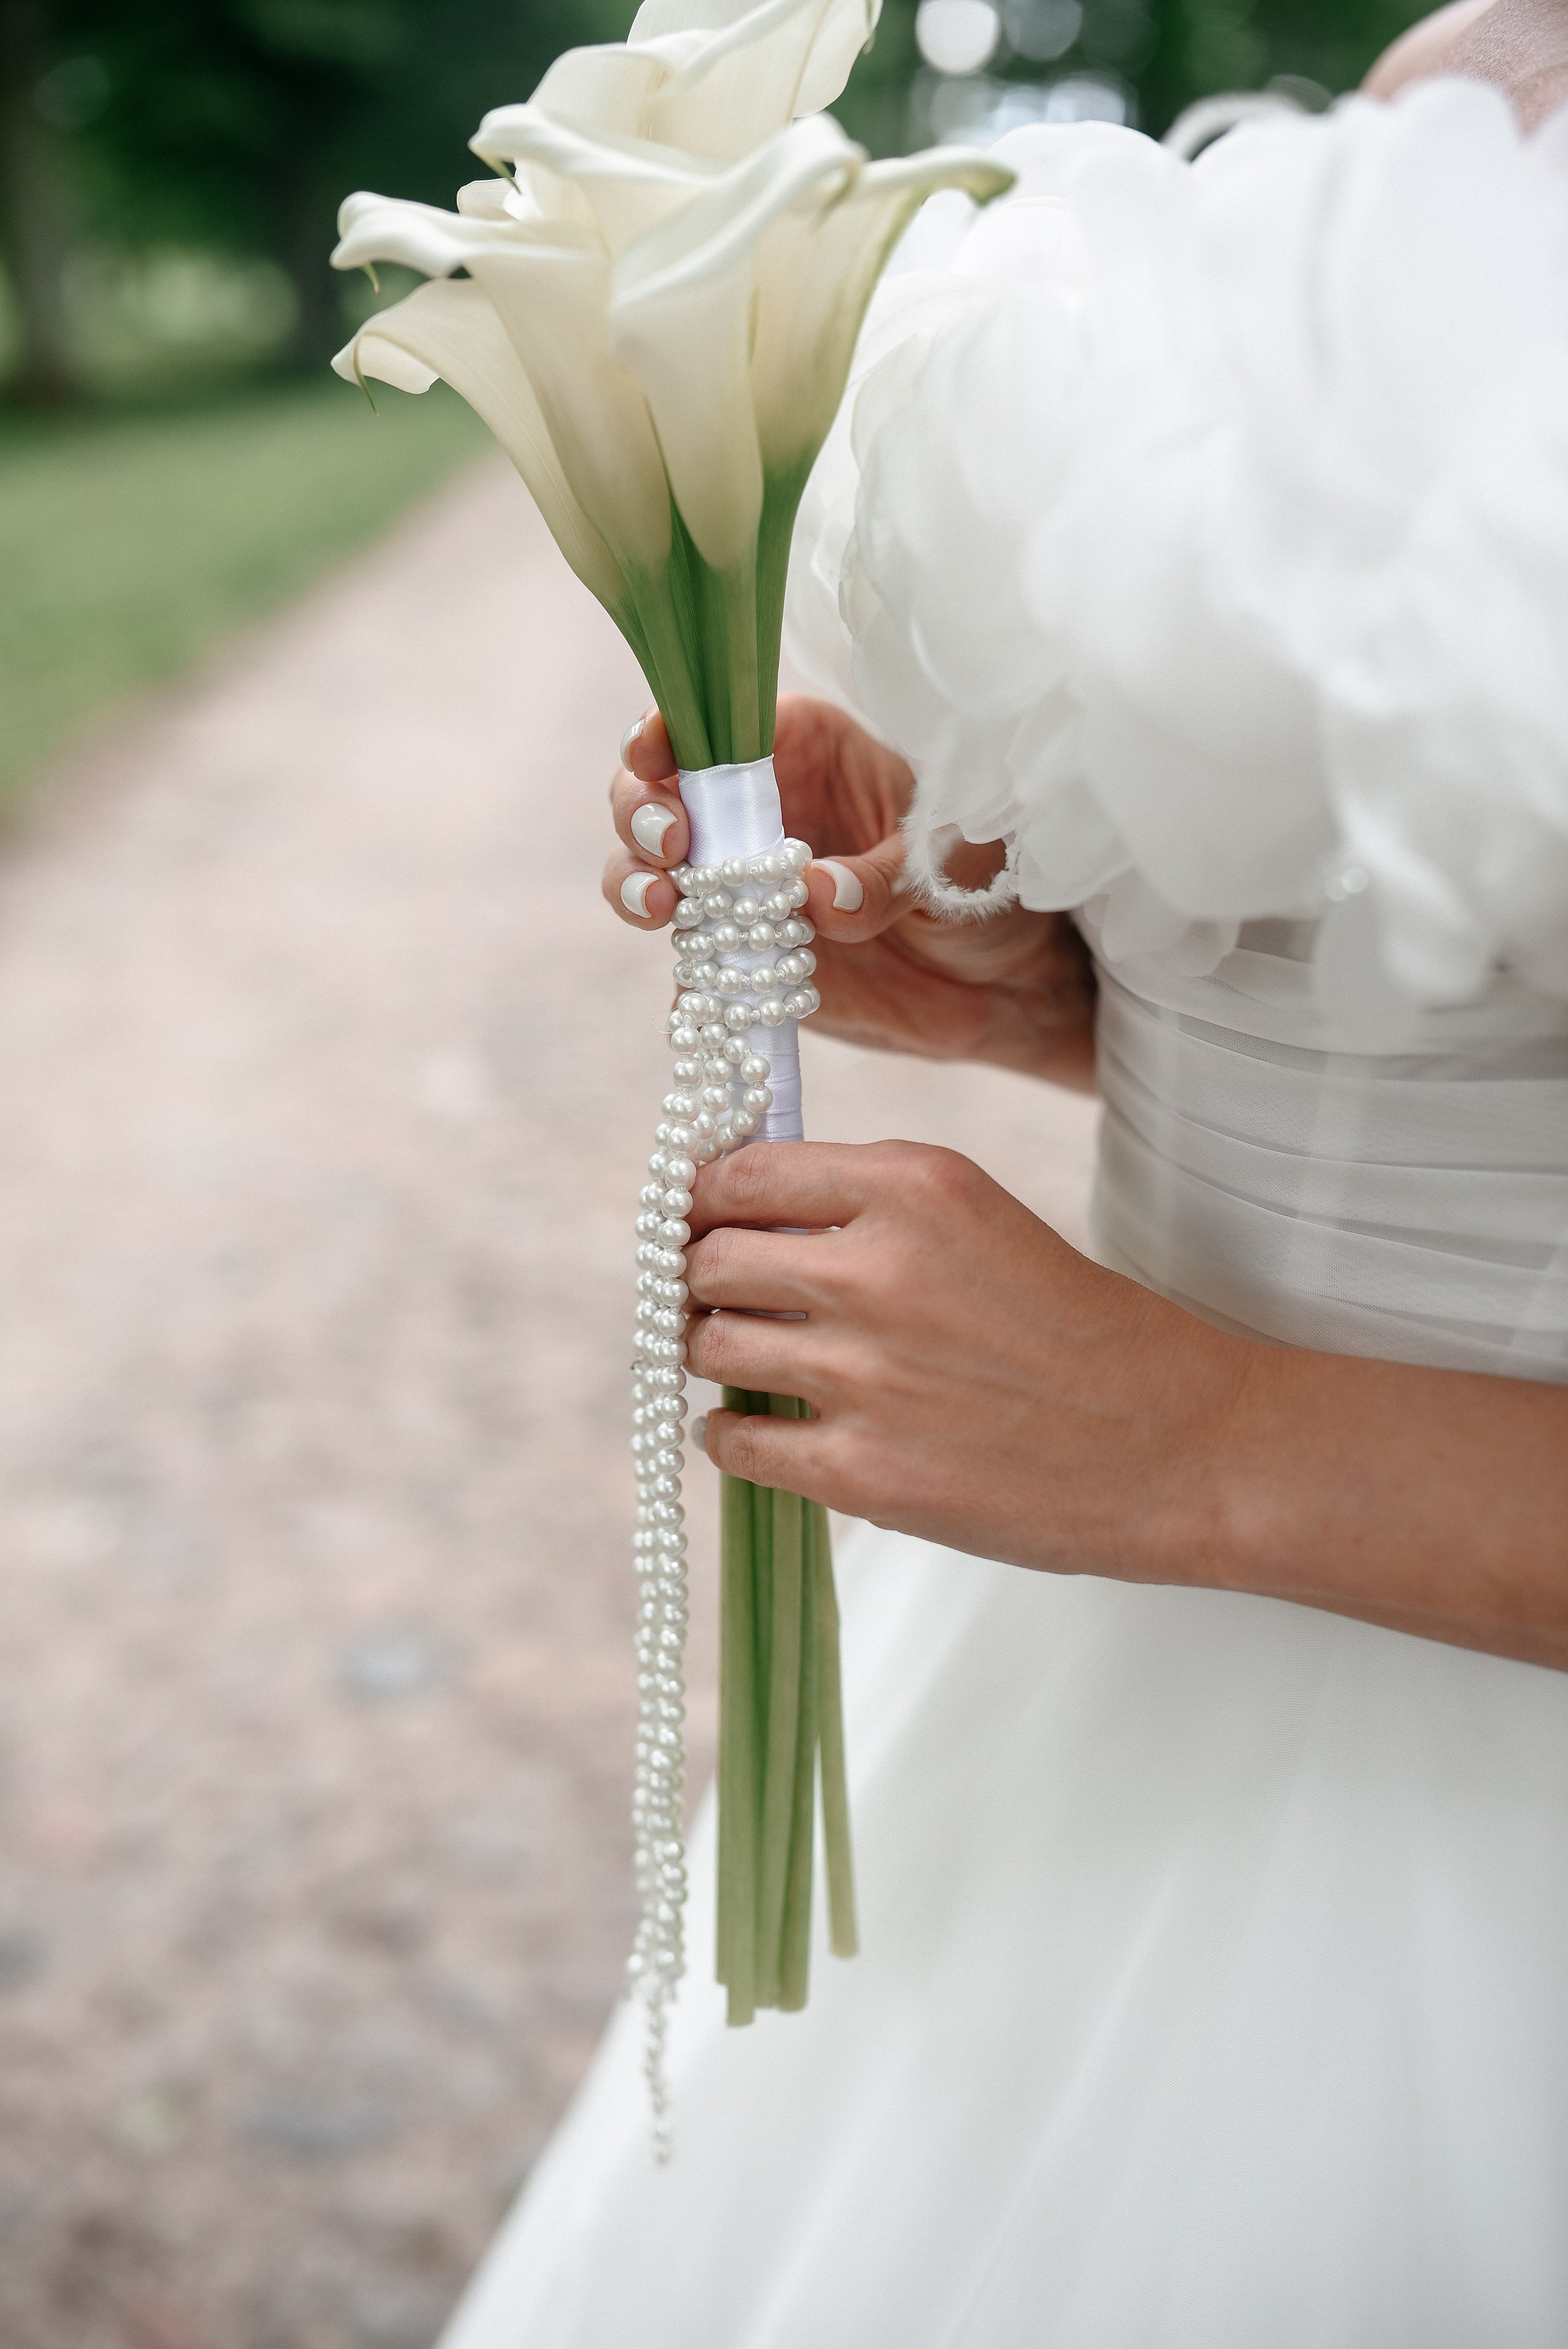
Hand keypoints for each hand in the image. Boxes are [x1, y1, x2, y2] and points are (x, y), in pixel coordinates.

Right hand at [603, 695, 1096, 1088]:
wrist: (1001, 980)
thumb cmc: (981, 883)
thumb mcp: (952, 861)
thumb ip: (883, 875)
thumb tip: (813, 895)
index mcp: (803, 748)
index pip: (716, 721)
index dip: (668, 728)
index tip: (656, 755)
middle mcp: (755, 810)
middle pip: (656, 791)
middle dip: (639, 810)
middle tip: (669, 846)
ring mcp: (738, 886)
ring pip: (649, 871)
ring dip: (634, 883)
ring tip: (662, 906)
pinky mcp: (741, 954)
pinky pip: (691, 962)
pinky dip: (682, 976)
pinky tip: (697, 990)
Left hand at [682, 1139, 1243, 1575]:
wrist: (1177, 1444)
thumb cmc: (1084, 1334)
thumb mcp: (980, 1220)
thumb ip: (871, 1210)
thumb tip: (746, 1219)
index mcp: (915, 1186)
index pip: (744, 1172)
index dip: (705, 1199)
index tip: (700, 1217)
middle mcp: (878, 1270)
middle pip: (711, 1258)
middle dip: (703, 1278)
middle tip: (720, 1296)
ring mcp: (864, 1376)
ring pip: (708, 1346)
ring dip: (713, 1352)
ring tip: (747, 1360)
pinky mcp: (862, 1471)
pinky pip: (733, 1442)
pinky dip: (728, 1435)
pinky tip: (757, 1429)